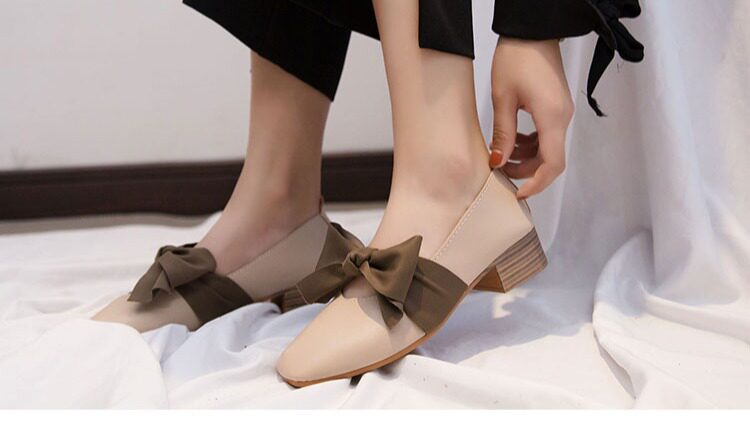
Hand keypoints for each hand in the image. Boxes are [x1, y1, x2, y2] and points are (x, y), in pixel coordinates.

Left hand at [489, 38, 573, 198]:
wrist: (532, 30)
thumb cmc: (517, 57)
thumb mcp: (502, 98)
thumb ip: (503, 134)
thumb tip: (498, 162)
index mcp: (552, 117)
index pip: (552, 164)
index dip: (536, 184)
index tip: (518, 194)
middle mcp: (562, 118)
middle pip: (550, 160)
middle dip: (527, 173)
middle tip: (501, 174)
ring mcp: (561, 112)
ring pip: (547, 149)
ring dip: (526, 158)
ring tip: (501, 156)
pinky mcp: (555, 107)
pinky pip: (546, 135)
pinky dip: (530, 144)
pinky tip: (511, 140)